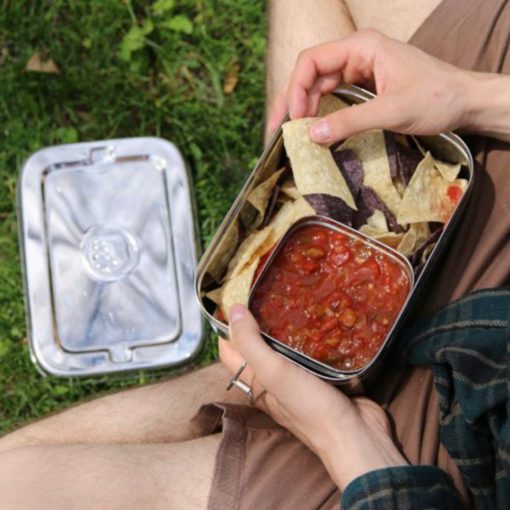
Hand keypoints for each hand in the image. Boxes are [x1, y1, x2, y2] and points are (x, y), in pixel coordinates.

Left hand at [220, 304, 407, 490]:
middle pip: (259, 347)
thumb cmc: (310, 408)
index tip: (235, 299)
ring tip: (293, 300)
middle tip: (266, 293)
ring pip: (287, 348)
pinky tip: (320, 320)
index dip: (228, 328)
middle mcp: (274, 381)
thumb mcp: (274, 373)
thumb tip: (232, 311)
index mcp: (256, 382)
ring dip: (288, 328)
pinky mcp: (324, 377)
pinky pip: (313, 353)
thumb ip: (251, 344)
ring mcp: (299, 379)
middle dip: (259, 323)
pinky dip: (314, 338)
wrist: (355, 435)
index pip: (231, 352)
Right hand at [267, 29, 477, 143]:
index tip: (292, 120)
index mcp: (362, 47)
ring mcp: (359, 68)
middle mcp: (356, 53)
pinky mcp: (364, 85)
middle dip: (291, 100)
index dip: (295, 89)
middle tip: (278, 131)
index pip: (312, 61)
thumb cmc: (436, 99)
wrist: (465, 102)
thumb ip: (350, 121)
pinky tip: (311, 127)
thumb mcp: (392, 111)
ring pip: (318, 85)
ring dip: (303, 108)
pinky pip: (332, 95)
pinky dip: (318, 111)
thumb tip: (311, 135)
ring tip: (292, 133)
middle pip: (310, 73)